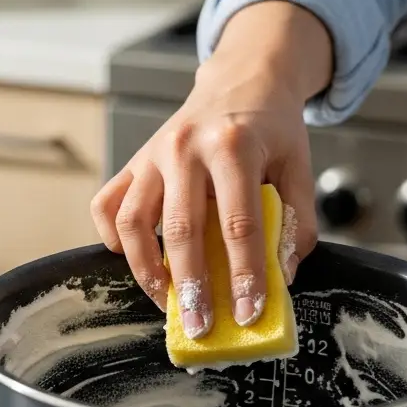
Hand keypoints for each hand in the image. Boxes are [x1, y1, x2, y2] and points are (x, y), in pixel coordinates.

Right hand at [90, 1, 328, 336]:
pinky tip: (134, 258)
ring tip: (167, 300)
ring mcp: (153, 154)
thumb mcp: (298, 165)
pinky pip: (108, 204)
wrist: (242, 79)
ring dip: (146, 269)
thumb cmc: (271, 128)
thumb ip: (296, 219)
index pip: (238, 223)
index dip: (244, 274)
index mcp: (233, 146)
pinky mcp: (134, 161)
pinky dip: (113, 238)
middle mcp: (185, 148)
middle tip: (199, 326)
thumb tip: (282, 275)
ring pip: (132, 221)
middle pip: (182, 229)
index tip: (248, 312)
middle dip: (190, 286)